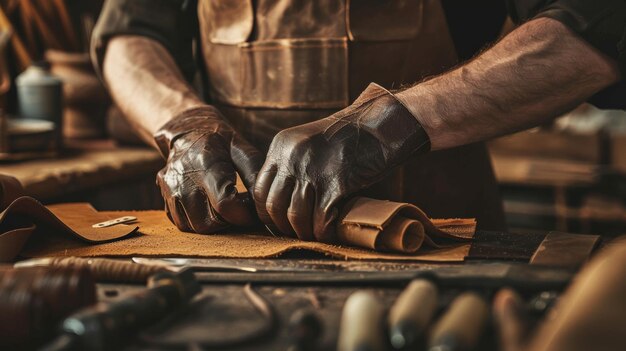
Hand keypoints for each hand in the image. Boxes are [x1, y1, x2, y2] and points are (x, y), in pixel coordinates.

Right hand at [154, 106, 263, 232]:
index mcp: (205, 163)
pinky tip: (210, 207)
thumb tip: (263, 199)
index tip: (253, 210)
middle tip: (241, 208)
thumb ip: (253, 172)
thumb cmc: (220, 140)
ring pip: (196, 227)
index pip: (225, 204)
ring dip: (215, 224)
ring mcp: (170, 190)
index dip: (244, 213)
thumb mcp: (241, 148)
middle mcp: (183, 179)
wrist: (187, 131)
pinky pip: (183, 224)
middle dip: (230, 221)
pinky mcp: (165, 198)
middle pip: (210, 221)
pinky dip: (199, 221)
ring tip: (226, 208)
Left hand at [253, 83, 429, 241]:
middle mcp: (291, 157)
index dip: (267, 213)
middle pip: (273, 205)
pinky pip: (320, 219)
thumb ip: (292, 164)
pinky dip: (323, 232)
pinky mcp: (334, 183)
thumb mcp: (309, 143)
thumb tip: (283, 199)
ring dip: (304, 232)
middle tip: (295, 233)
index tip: (278, 223)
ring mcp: (311, 169)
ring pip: (294, 216)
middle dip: (282, 226)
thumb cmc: (349, 137)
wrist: (382, 125)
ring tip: (313, 234)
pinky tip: (330, 231)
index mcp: (281, 146)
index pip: (259, 188)